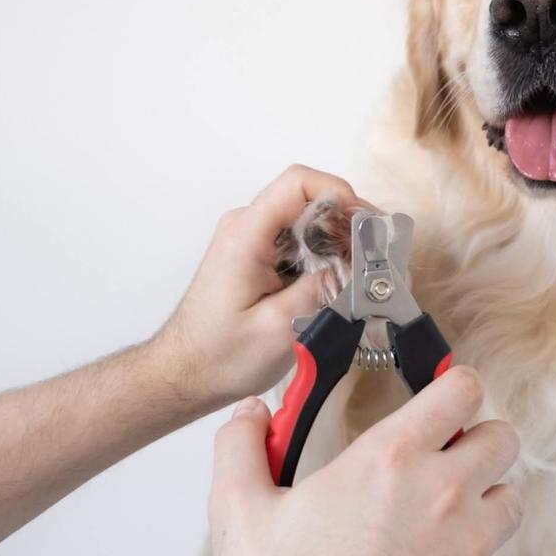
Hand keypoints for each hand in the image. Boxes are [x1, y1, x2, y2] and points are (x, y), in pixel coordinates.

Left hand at [150, 164, 359, 406]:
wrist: (185, 372)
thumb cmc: (219, 356)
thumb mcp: (280, 328)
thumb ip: (321, 290)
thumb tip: (357, 262)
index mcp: (245, 237)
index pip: (297, 183)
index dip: (340, 194)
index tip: (365, 223)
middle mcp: (243, 226)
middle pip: (306, 196)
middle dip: (344, 220)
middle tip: (370, 253)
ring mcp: (247, 237)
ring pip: (303, 217)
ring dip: (334, 239)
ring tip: (355, 271)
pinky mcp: (253, 252)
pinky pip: (295, 236)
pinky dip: (320, 251)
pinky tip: (332, 279)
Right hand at [208, 366, 521, 555]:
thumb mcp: (240, 514)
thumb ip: (243, 447)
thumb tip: (253, 414)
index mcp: (389, 462)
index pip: (460, 388)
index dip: (452, 384)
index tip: (440, 394)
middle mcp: (442, 498)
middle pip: (501, 438)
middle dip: (475, 439)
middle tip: (442, 455)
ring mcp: (469, 550)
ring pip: (509, 500)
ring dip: (483, 499)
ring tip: (441, 513)